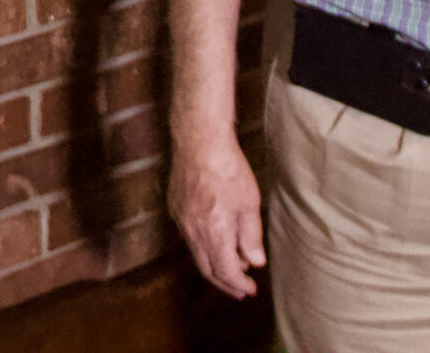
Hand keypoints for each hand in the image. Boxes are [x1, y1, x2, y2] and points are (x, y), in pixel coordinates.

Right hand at [169, 127, 265, 297]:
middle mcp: (193, 230)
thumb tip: (254, 261)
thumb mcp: (249, 203)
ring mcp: (181, 219)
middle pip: (207, 269)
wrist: (199, 140)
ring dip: (214, 264)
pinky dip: (203, 246)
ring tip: (232, 265)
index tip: (250, 289)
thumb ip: (251, 235)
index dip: (239, 284)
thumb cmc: (227, 168)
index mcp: (214, 232)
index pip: (226, 271)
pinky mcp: (175, 206)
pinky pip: (188, 236)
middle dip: (225, 283)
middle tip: (240, 290)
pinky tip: (215, 240)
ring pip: (196, 253)